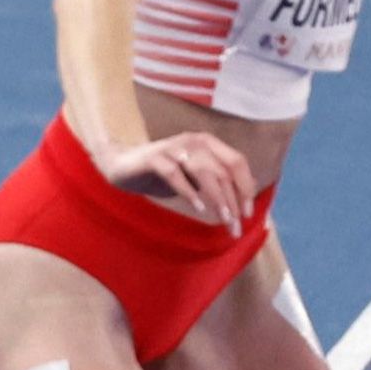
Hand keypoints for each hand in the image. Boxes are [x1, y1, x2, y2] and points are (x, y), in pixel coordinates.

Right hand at [98, 131, 255, 232]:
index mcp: (207, 143)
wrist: (122, 164)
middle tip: (235, 227)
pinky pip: (175, 174)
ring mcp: (173, 148)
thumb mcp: (194, 178)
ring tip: (224, 219)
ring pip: (204, 172)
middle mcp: (194, 141)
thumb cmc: (163, 173)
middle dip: (233, 201)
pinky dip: (188, 191)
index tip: (248, 214)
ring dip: (217, 198)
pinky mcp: (154, 158)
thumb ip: (215, 184)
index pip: (236, 162)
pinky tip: (198, 207)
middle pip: (223, 171)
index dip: (245, 188)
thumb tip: (242, 206)